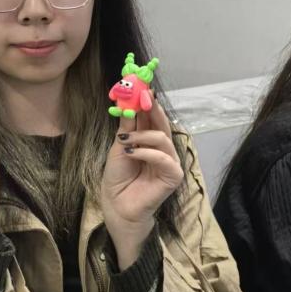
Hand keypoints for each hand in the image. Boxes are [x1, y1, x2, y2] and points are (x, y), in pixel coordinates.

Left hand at [101, 96, 183, 267]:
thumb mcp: (119, 146)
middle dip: (152, 108)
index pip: (151, 117)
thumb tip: (128, 99)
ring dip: (142, 135)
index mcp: (149, 140)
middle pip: (161, 123)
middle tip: (142, 96)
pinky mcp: (173, 175)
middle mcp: (162, 148)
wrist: (117, 206)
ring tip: (125, 140)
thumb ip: (127, 125)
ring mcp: (170, 162)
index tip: (140, 84)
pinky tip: (132, 153)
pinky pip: (163, 157)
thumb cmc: (117, 179)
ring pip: (162, 138)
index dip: (147, 101)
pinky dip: (147, 152)